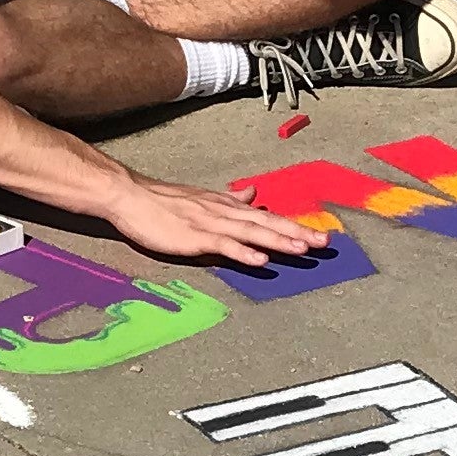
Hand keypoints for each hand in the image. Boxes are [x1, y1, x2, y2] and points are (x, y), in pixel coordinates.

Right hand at [105, 174, 333, 268]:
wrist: (131, 196)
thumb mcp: (202, 198)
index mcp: (226, 206)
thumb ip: (229, 200)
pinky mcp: (195, 237)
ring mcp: (211, 224)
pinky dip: (244, 252)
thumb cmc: (162, 201)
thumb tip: (252, 195)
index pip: (266, 216)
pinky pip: (224, 245)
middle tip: (325, 243)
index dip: (293, 224)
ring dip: (279, 241)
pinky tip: (262, 260)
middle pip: (267, 223)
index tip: (318, 233)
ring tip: (303, 250)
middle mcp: (224, 212)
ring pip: (252, 233)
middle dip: (297, 233)